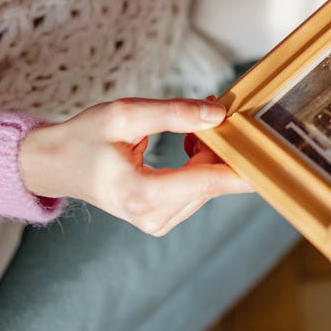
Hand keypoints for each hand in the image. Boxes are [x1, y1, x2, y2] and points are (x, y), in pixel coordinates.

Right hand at [18, 96, 252, 235]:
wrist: (57, 164)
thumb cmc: (86, 136)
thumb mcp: (125, 114)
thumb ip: (173, 113)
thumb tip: (219, 114)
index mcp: (141, 194)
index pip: (208, 182)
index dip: (243, 168)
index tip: (274, 158)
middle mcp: (152, 217)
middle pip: (211, 180)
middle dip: (221, 145)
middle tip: (214, 108)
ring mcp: (157, 222)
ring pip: (207, 185)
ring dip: (210, 153)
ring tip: (191, 126)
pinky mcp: (161, 219)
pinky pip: (197, 189)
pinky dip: (200, 164)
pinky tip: (188, 143)